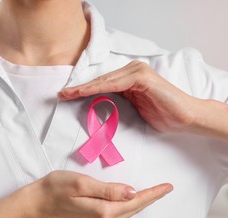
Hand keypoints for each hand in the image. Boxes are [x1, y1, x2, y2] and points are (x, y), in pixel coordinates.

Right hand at [25, 170, 172, 217]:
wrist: (36, 203)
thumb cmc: (55, 188)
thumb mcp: (82, 183)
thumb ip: (108, 189)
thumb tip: (132, 192)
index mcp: (103, 211)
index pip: (135, 201)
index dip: (153, 194)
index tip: (168, 187)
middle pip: (133, 209)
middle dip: (151, 198)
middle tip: (166, 188)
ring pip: (127, 212)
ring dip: (141, 202)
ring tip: (154, 192)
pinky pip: (118, 213)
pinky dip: (129, 206)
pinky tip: (132, 200)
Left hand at [59, 61, 199, 132]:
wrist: (185, 117)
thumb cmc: (162, 114)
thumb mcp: (134, 108)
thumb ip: (119, 101)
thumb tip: (99, 104)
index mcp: (129, 78)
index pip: (102, 84)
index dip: (83, 90)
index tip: (67, 96)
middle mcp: (132, 71)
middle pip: (100, 80)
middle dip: (79, 88)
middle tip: (61, 94)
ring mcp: (137, 72)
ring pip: (105, 81)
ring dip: (84, 88)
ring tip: (68, 94)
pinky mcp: (142, 77)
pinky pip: (115, 84)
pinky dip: (98, 88)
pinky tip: (85, 92)